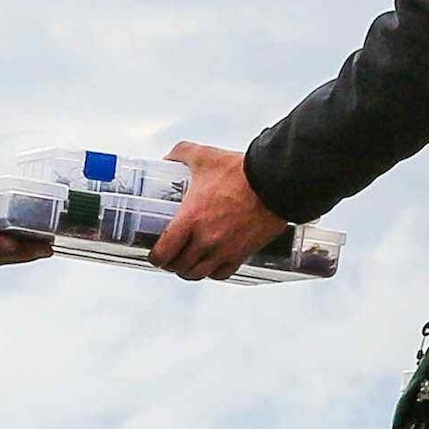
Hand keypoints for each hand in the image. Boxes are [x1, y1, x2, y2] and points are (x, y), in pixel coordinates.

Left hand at [150, 142, 281, 280]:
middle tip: (170, 256)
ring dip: (189, 270)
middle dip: (171, 263)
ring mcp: (224, 250)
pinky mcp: (242, 254)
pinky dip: (212, 272)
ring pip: (198, 274)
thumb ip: (181, 154)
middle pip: (179, 266)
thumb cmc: (239, 171)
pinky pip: (221, 274)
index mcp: (190, 219)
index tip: (155, 254)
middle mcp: (205, 240)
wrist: (274, 182)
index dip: (155, 257)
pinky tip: (210, 264)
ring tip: (187, 263)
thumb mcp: (204, 156)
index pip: (164, 252)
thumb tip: (168, 157)